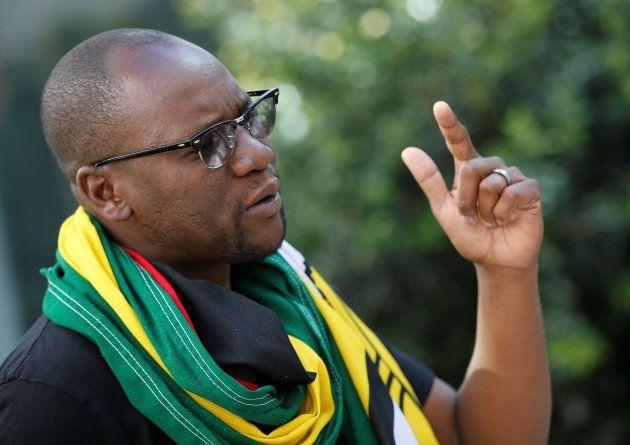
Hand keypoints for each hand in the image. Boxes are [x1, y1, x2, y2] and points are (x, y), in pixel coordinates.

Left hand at [402, 101, 542, 271]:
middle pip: (472, 166)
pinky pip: (512, 192)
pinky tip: (505, 220)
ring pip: (491, 182)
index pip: (458, 142)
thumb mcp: (445, 209)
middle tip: (471, 217)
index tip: (439, 106)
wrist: (495, 261)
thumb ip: (429, 180)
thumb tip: (407, 150)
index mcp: (468, 171)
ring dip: (485, 209)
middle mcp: (491, 169)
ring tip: (490, 221)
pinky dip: (502, 211)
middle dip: (466, 198)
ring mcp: (513, 177)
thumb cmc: (471, 235)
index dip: (450, 124)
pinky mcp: (530, 190)